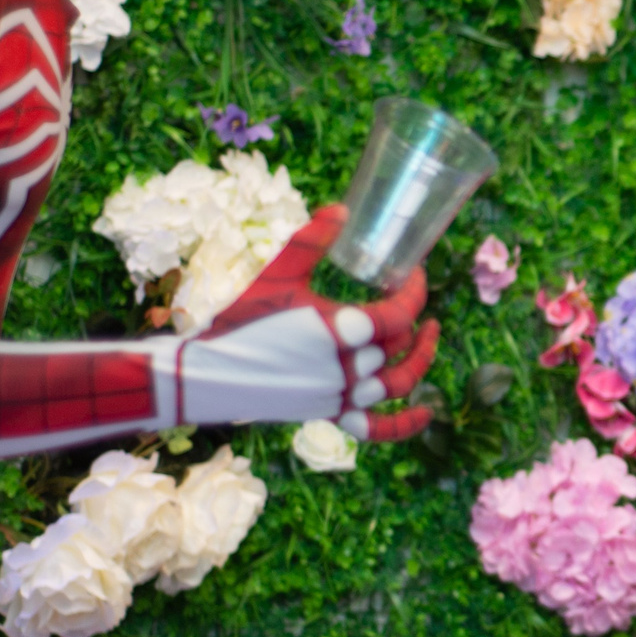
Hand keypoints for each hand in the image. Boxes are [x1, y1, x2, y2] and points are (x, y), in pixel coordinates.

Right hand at [181, 206, 440, 439]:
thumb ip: (311, 240)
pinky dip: (405, 424)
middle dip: (409, 317)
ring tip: (426, 334)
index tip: (414, 274)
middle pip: (398, 344)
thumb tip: (342, 209)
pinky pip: (376, 427)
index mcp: (337, 330)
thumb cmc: (242, 319)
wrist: (208, 372)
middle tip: (403, 293)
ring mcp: (338, 394)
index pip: (397, 314)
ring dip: (418, 359)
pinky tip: (427, 411)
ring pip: (397, 383)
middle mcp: (344, 368)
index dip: (415, 292)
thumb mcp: (278, 273)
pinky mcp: (329, 413)